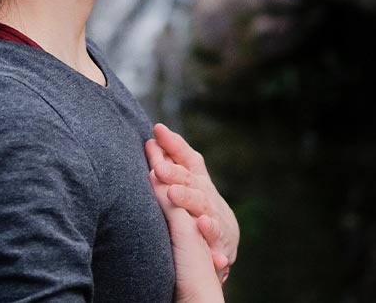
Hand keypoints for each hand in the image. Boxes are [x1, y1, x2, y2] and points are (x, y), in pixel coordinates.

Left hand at [145, 123, 238, 283]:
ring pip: (201, 205)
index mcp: (197, 182)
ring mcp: (215, 217)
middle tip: (158, 167)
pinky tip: (201, 223)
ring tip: (173, 193)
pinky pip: (215, 235)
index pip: (187, 159)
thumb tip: (150, 143)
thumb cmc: (198, 212)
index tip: (158, 130)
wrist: (225, 245)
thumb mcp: (187, 188)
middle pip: (189, 180)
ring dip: (187, 198)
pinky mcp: (221, 242)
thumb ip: (171, 169)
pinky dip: (209, 229)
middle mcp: (207, 196)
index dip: (174, 145)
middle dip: (174, 172)